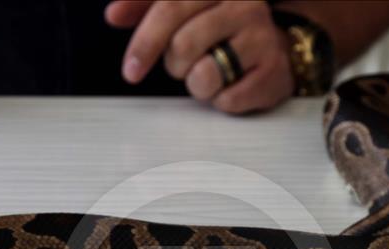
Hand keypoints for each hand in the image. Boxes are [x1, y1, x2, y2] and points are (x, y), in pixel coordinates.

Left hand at [105, 1, 294, 114]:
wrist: (275, 45)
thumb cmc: (222, 26)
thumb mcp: (183, 7)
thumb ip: (146, 7)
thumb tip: (113, 14)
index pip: (169, 8)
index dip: (145, 42)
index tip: (131, 70)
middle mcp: (243, 5)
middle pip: (183, 45)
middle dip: (175, 66)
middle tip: (184, 65)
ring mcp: (261, 36)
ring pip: (205, 75)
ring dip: (197, 84)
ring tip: (210, 72)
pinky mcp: (273, 70)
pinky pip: (228, 99)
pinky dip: (221, 99)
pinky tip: (232, 83)